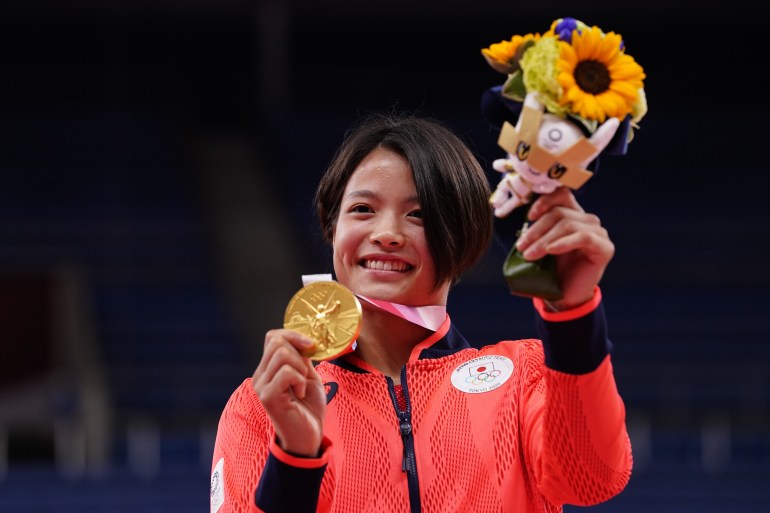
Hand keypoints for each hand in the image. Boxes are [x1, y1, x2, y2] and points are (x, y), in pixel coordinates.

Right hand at [252, 329, 325, 456]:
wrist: (308, 437)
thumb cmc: (308, 408)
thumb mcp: (308, 376)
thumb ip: (302, 358)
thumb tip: (305, 339)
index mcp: (268, 369)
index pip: (272, 337)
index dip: (293, 335)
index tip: (310, 347)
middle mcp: (260, 375)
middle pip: (276, 341)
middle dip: (299, 352)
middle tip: (305, 374)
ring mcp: (262, 386)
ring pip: (282, 354)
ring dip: (300, 367)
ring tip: (302, 385)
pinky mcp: (268, 397)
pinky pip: (285, 373)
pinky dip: (299, 380)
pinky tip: (300, 394)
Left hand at [514, 187, 613, 308]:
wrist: (566, 296)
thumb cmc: (553, 270)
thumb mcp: (541, 246)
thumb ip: (536, 231)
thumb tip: (521, 223)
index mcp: (573, 215)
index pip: (562, 195)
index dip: (544, 201)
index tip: (529, 217)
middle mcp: (587, 221)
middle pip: (559, 213)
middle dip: (536, 230)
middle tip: (521, 247)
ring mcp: (598, 233)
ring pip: (568, 224)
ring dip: (544, 239)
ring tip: (530, 254)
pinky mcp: (605, 247)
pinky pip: (583, 237)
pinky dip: (563, 242)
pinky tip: (551, 251)